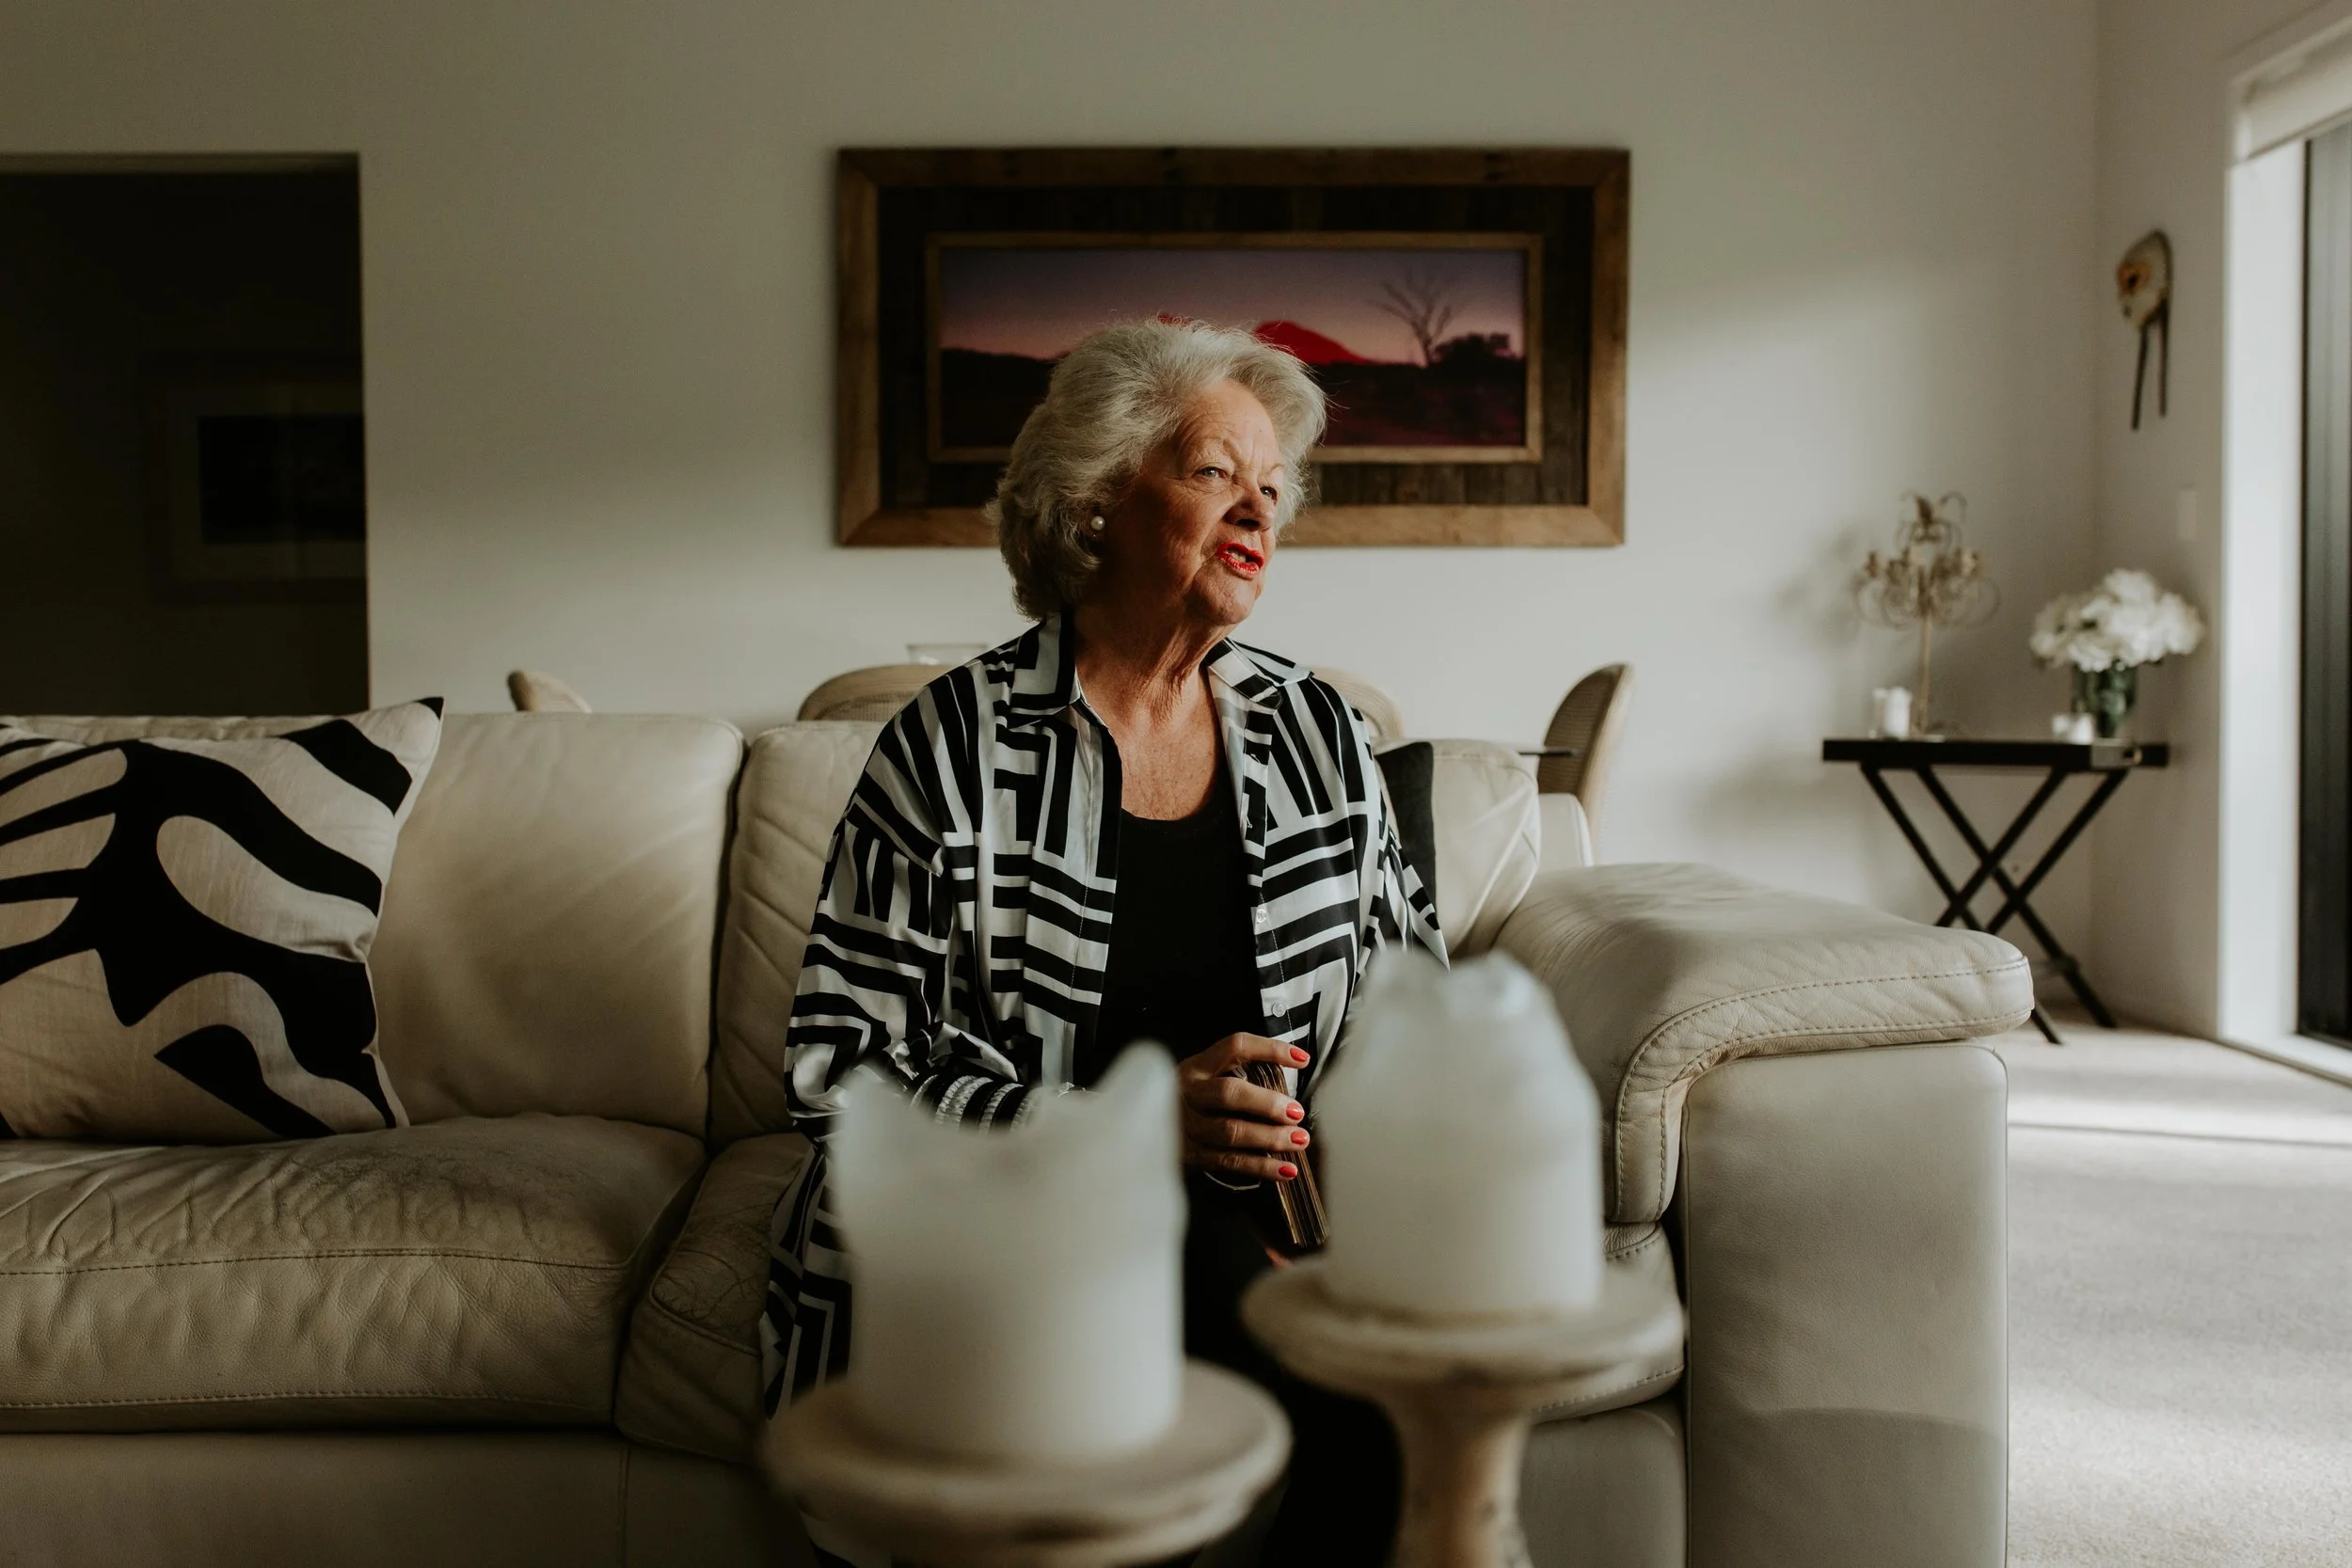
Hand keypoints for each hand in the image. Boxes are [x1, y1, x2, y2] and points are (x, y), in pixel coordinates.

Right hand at [1177, 1032, 1312, 1182]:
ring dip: (1270, 1137)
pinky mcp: (1189, 1155)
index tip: (1302, 1059)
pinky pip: (1230, 1162)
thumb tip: (1289, 1084)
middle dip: (1267, 1104)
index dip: (1270, 1049)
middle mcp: (1188, 1093)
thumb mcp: (1200, 1080)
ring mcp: (1187, 1126)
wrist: (1136, 1133)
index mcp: (1196, 1067)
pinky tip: (1285, 1170)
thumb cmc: (1184, 1103)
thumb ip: (1233, 1076)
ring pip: (1231, 1132)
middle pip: (1230, 1094)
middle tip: (1297, 1112)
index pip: (1236, 1047)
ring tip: (1299, 1140)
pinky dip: (1261, 1167)